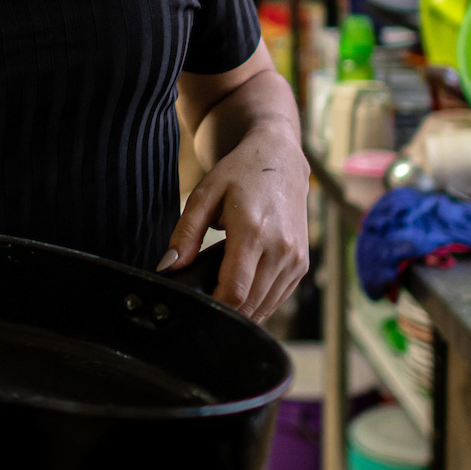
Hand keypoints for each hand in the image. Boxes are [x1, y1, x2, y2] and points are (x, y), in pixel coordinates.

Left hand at [162, 123, 309, 322]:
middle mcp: (280, 248)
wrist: (279, 157)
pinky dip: (260, 302)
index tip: (195, 308)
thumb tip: (168, 267)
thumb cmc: (239, 173)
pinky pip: (279, 297)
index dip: (214, 308)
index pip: (235, 292)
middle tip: (202, 307)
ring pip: (266, 306)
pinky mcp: (302, 262)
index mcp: (253, 232)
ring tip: (220, 299)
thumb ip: (185, 233)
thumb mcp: (204, 195)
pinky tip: (242, 293)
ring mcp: (295, 257)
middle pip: (250, 304)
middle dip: (225, 313)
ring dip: (243, 311)